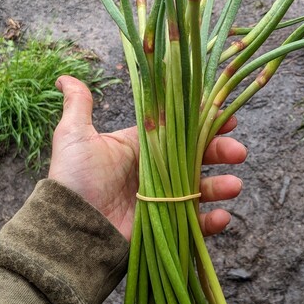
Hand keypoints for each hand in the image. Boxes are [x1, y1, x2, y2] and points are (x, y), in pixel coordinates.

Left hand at [48, 76, 246, 239]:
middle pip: (196, 156)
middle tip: (238, 151)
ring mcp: (162, 198)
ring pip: (200, 189)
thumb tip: (64, 77)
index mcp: (141, 146)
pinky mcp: (164, 225)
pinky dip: (211, 222)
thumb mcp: (74, 135)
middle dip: (220, 151)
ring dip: (220, 186)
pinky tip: (221, 215)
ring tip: (234, 185)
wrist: (71, 226)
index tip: (226, 115)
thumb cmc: (74, 178)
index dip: (203, 122)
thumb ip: (79, 105)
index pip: (178, 129)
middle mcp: (155, 170)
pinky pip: (194, 223)